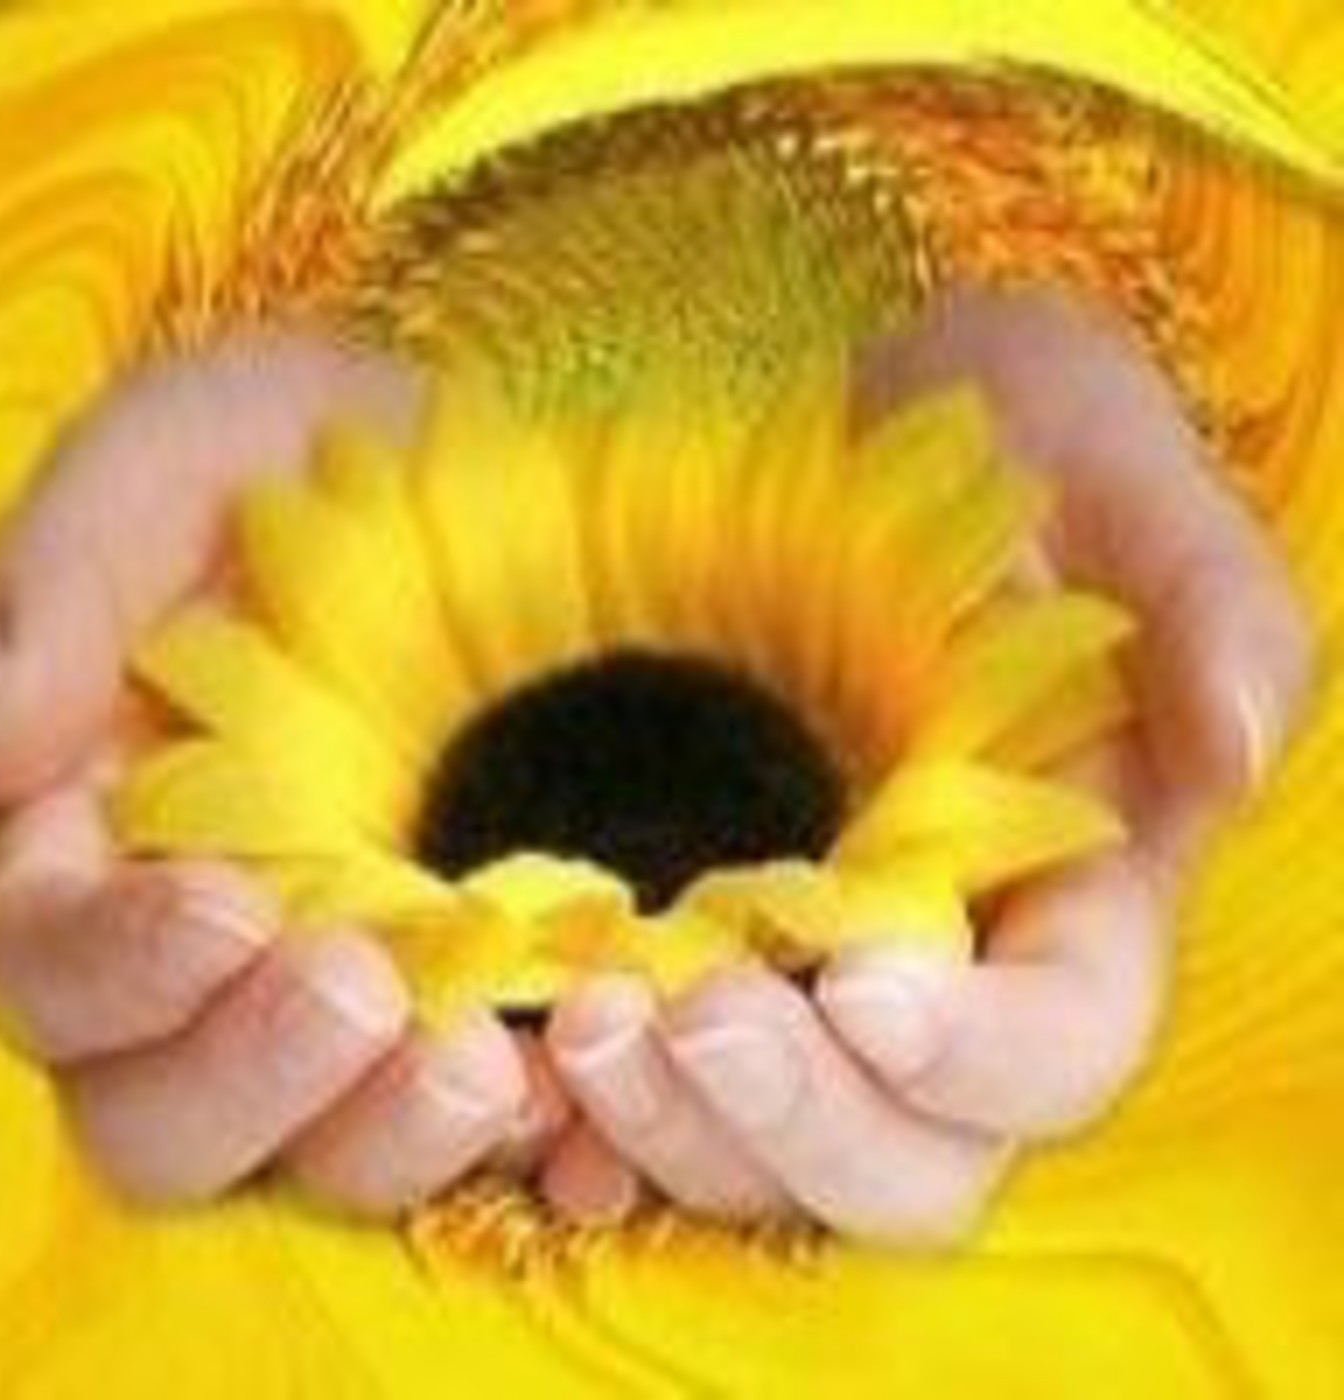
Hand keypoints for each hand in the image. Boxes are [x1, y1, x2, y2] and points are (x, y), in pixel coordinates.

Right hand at [0, 329, 596, 1214]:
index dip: (117, 969)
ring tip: (491, 1060)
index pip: (53, 967)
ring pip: (330, 1149)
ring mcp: (359, 996)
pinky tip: (588, 1091)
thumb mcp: (181, 455)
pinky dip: (540, 1134)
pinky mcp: (490, 1000)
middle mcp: (216, 957)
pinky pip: (499, 1123)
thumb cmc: (317, 459)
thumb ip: (65, 576)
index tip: (226, 908)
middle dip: (253, 1080)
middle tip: (362, 993)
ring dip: (395, 1132)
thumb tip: (3, 751)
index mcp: (109, 843)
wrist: (501, 475)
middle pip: (167, 1114)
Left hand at [543, 287, 1314, 1243]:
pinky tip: (530, 1088)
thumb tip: (1239, 738)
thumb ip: (1204, 591)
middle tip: (687, 1012)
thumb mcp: (1100, 460)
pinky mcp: (703, 958)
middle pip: (909, 1155)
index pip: (1061, 1046)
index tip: (867, 983)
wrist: (835, 447)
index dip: (977, 1056)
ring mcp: (811, 979)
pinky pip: (652, 1107)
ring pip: (768, 1155)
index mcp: (1074, 888)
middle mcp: (946, 968)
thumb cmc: (986, 442)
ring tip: (582, 1018)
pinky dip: (594, 1134)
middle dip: (802, 1118)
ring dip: (676, 1129)